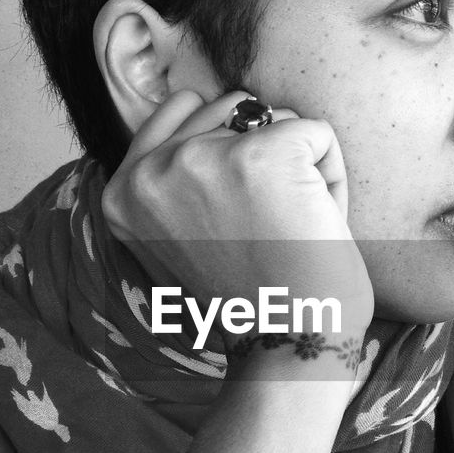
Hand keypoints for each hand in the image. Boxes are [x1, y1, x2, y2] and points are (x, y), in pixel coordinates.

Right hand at [102, 90, 374, 346]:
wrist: (290, 345)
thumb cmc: (251, 298)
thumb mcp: (179, 235)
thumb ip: (176, 181)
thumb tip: (207, 111)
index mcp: (121, 193)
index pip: (181, 108)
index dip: (227, 151)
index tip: (236, 214)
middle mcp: (152, 170)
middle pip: (231, 108)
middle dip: (261, 157)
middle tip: (262, 228)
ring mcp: (204, 157)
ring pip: (274, 116)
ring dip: (296, 165)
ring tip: (287, 225)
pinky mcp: (263, 153)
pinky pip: (319, 133)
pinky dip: (332, 177)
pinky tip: (315, 222)